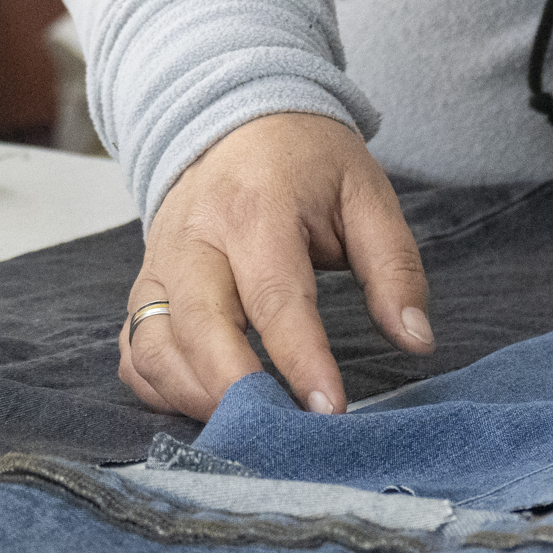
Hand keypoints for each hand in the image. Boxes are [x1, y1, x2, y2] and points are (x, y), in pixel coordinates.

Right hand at [119, 112, 432, 420]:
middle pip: (199, 327)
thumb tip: (416, 339)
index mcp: (255, 210)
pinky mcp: (144, 287)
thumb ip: (395, 269)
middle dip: (236, 390)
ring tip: (253, 426)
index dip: (301, 359)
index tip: (330, 410)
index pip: (275, 297)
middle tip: (283, 433)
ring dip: (196, 397)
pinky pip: (135, 351)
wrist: (237, 120)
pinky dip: (162, 388)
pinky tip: (209, 407)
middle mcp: (193, 239)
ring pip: (155, 346)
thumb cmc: (308, 162)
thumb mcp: (368, 195)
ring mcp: (157, 264)